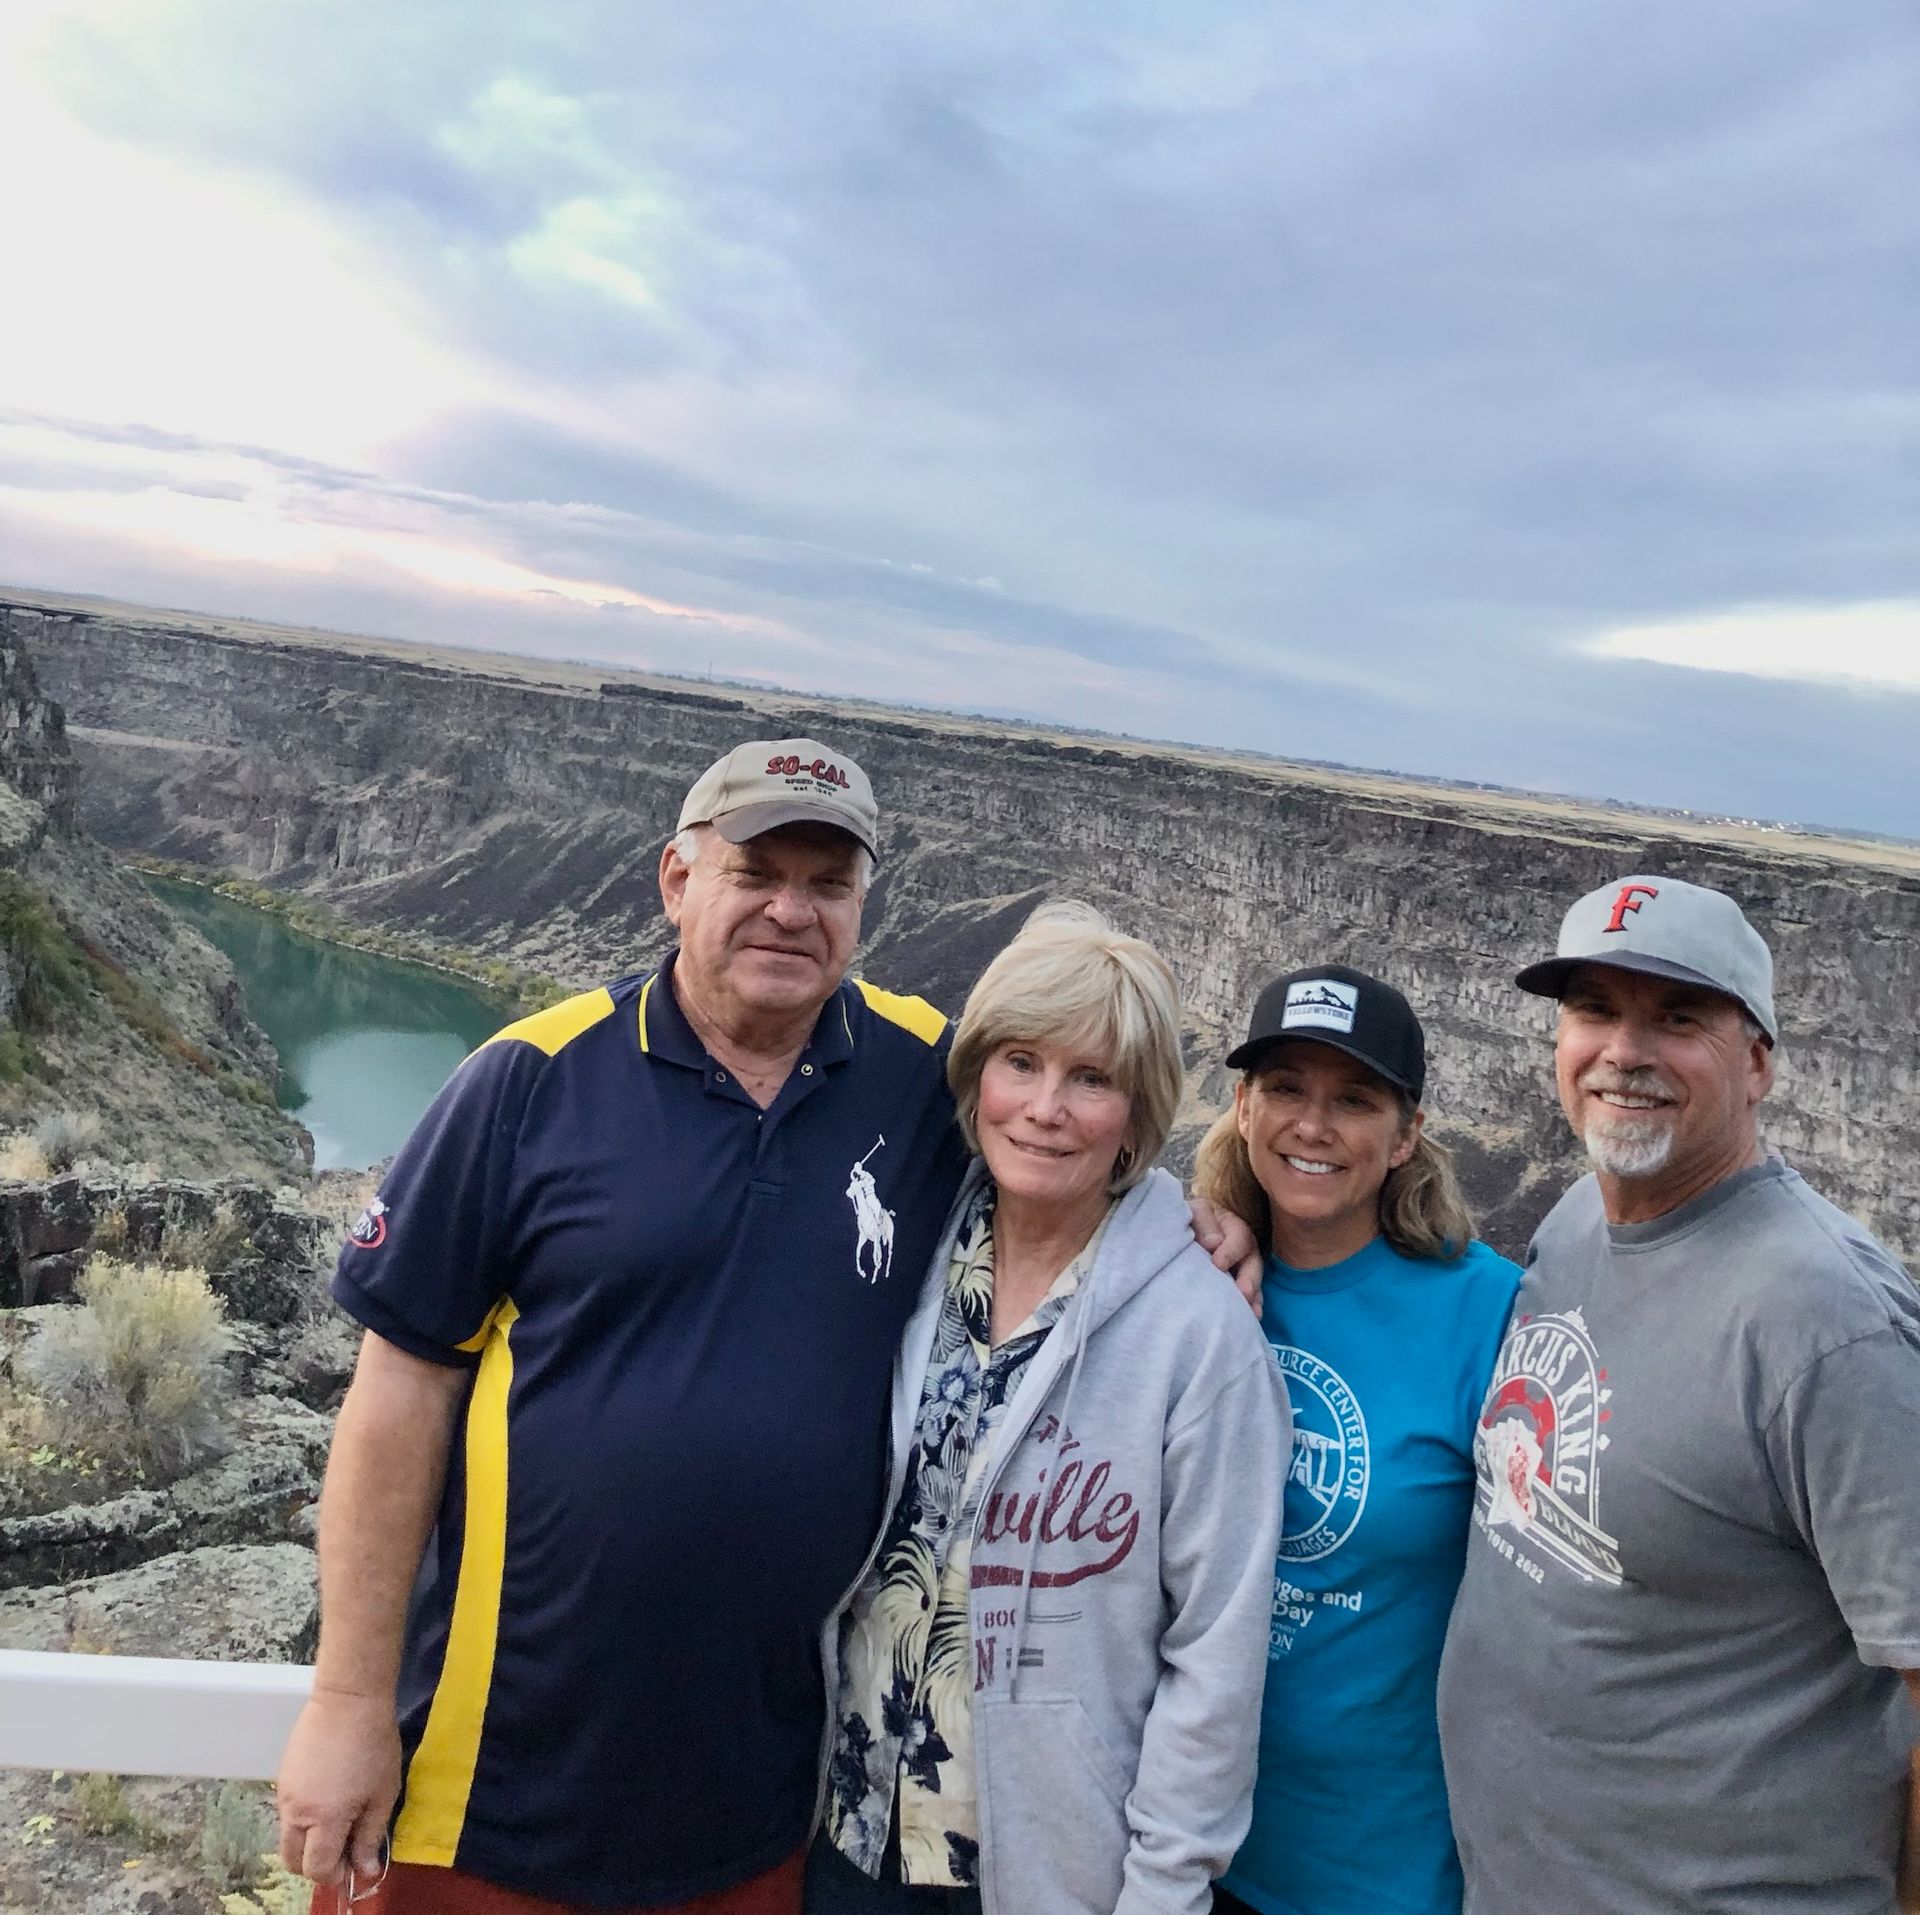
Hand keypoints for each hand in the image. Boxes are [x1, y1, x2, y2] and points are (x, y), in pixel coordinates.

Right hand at [276, 1686, 401, 1886]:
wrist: (348, 1699)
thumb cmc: (374, 1745)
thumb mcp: (383, 1794)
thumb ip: (370, 1837)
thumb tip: (366, 1872)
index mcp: (323, 1819)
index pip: (317, 1869)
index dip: (336, 1875)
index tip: (354, 1865)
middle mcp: (296, 1813)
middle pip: (293, 1861)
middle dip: (316, 1865)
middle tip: (343, 1848)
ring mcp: (285, 1795)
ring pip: (288, 1838)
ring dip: (308, 1843)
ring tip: (338, 1822)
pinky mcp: (282, 1778)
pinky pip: (287, 1814)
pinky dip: (304, 1820)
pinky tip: (328, 1799)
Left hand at [1186, 1196, 1263, 1318]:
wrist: (1188, 1226)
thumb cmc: (1191, 1218)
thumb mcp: (1195, 1212)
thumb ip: (1204, 1222)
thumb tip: (1213, 1243)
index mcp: (1232, 1225)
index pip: (1238, 1237)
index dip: (1230, 1251)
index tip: (1218, 1264)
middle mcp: (1244, 1246)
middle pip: (1252, 1262)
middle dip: (1249, 1279)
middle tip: (1244, 1293)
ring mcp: (1244, 1265)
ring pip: (1254, 1281)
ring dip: (1254, 1297)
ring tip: (1252, 1312)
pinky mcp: (1239, 1281)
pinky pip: (1250, 1294)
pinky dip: (1251, 1305)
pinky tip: (1251, 1317)